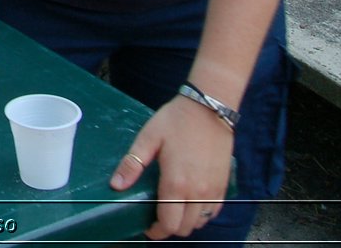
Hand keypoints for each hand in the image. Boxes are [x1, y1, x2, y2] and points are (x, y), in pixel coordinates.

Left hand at [110, 96, 233, 238]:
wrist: (210, 108)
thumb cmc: (176, 121)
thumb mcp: (148, 138)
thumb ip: (132, 164)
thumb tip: (116, 186)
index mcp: (176, 183)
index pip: (168, 224)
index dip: (156, 231)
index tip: (147, 227)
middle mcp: (198, 192)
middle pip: (184, 228)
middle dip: (169, 227)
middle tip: (157, 215)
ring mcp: (214, 190)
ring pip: (200, 222)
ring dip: (186, 221)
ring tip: (173, 208)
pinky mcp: (224, 184)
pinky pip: (214, 211)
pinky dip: (201, 213)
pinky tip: (190, 201)